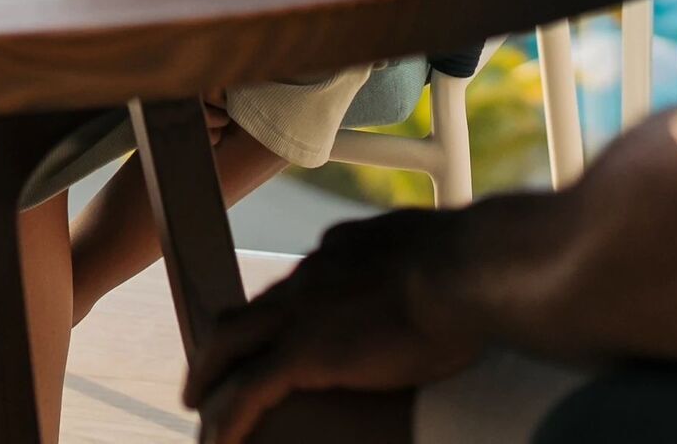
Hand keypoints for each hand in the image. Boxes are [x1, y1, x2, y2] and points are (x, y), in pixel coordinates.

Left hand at [185, 208, 473, 443]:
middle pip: (251, 311)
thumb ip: (425, 262)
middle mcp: (312, 275)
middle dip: (226, 342)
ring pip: (231, 346)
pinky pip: (249, 391)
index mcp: (343, 251)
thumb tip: (440, 276)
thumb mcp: (443, 252)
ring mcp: (302, 312)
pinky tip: (217, 442)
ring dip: (210, 376)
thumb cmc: (477, 269)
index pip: (299, 283)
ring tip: (200, 405)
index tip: (280, 330)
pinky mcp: (304, 353)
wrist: (468, 272)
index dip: (283, 311)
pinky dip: (228, 418)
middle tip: (212, 368)